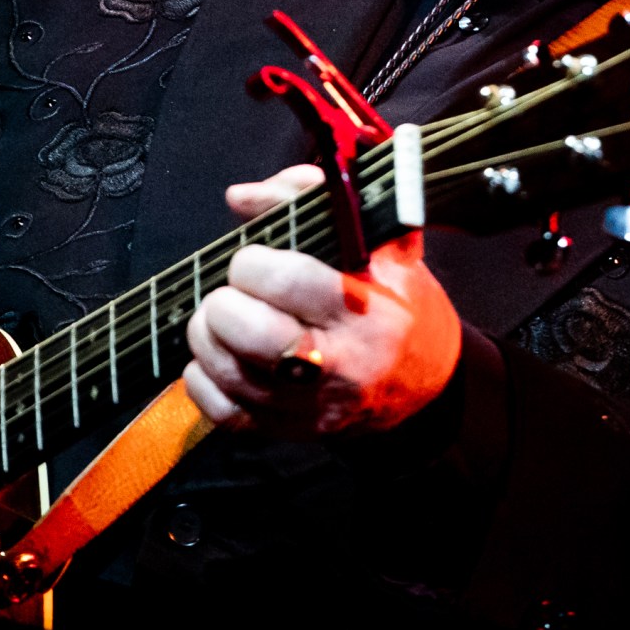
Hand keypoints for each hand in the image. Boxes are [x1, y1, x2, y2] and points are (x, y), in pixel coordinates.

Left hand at [184, 164, 463, 437]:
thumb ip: (310, 200)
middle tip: (234, 292)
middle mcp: (344, 366)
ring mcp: (313, 407)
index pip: (290, 280)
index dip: (254, 262)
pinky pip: (221, 411)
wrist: (426, 385)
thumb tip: (240, 197)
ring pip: (228, 371)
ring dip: (208, 335)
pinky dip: (203, 379)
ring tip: (221, 317)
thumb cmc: (397, 302)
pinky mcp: (288, 432)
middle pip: (253, 333)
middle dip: (226, 301)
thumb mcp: (381, 243)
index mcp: (371, 311)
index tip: (254, 258)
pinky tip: (218, 356)